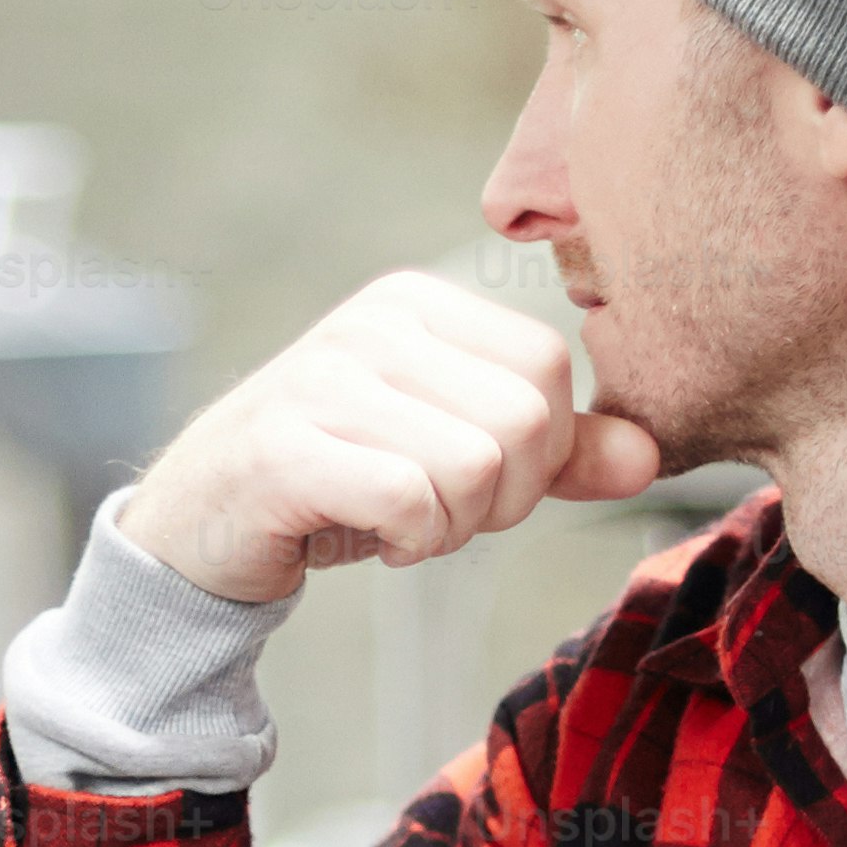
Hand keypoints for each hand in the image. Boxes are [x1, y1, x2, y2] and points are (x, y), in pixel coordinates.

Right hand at [115, 269, 666, 603]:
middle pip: (526, 417)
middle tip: (440, 513)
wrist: (200, 532)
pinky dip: (408, 541)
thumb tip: (647, 454)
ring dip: (450, 526)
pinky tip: (372, 536)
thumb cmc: (335, 487)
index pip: (549, 364)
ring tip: (399, 522)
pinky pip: (410, 500)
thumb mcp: (454, 459)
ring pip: (475, 465)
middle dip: (503, 499)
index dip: (542, 452)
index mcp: (417, 304)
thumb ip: (553, 455)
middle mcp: (372, 322)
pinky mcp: (286, 445)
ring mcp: (324, 377)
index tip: (480, 484)